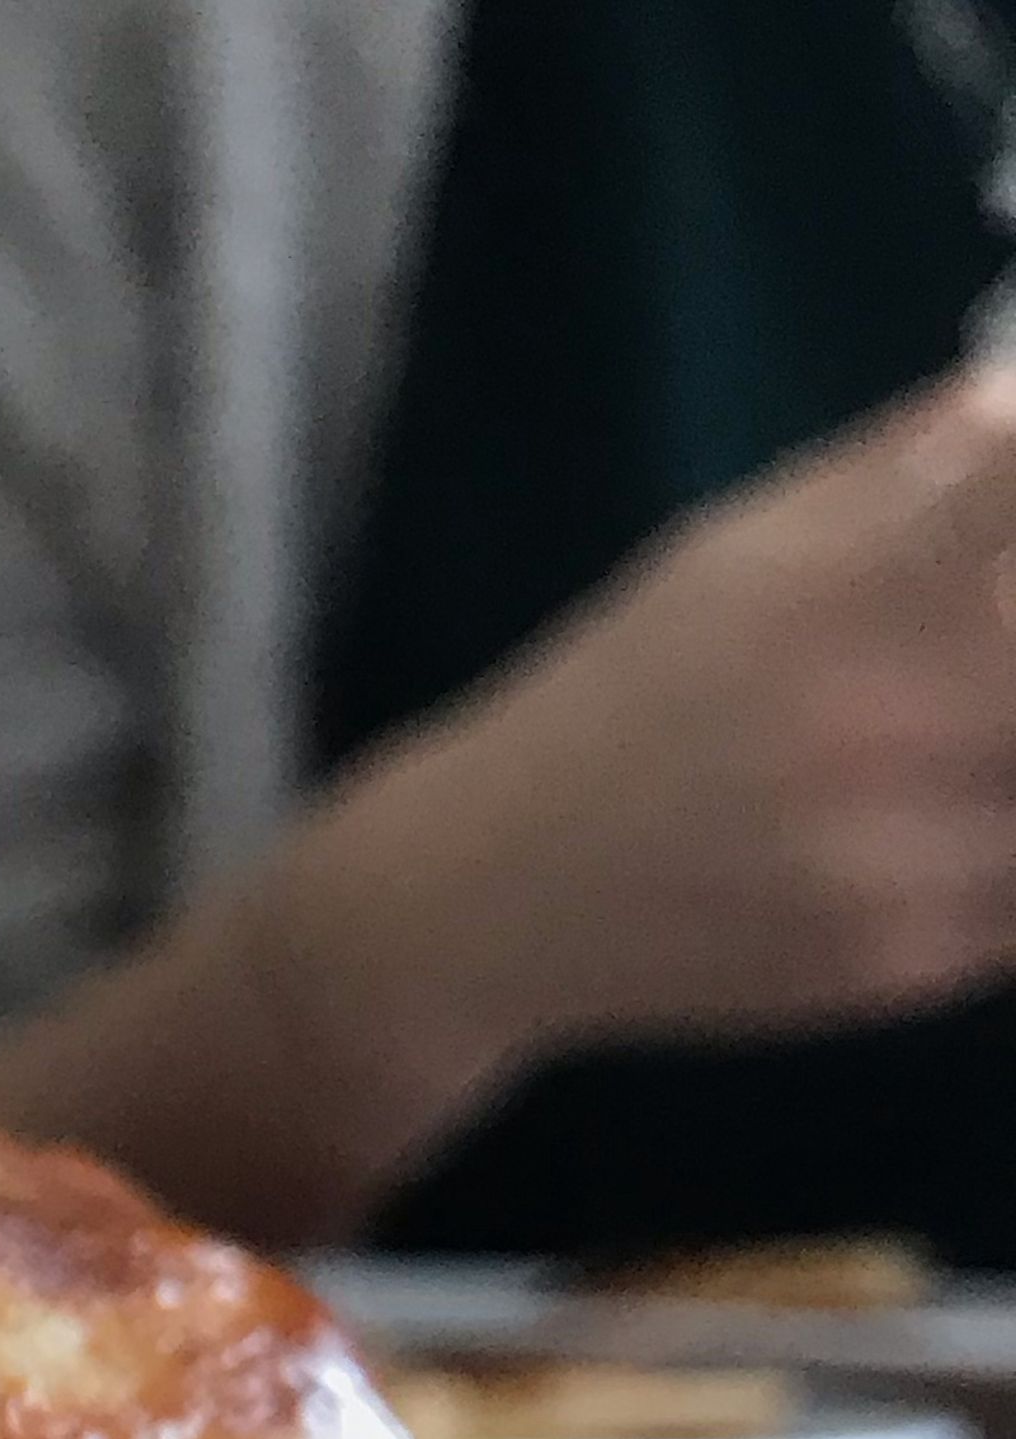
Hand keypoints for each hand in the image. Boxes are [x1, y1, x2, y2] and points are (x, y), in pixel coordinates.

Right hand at [0, 365, 1015, 1245]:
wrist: (485, 902)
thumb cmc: (621, 699)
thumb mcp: (734, 551)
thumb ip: (900, 469)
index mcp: (846, 587)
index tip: (1008, 523)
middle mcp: (883, 718)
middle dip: (1010, 651)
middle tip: (977, 671)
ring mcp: (899, 856)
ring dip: (1008, 764)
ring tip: (955, 750)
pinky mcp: (902, 960)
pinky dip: (1009, 856)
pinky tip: (953, 833)